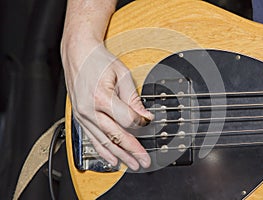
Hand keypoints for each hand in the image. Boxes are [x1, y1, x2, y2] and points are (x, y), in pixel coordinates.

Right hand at [61, 41, 153, 170]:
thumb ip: (133, 98)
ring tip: (132, 164)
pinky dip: (103, 151)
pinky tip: (112, 159)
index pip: (127, 119)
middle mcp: (90, 109)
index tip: (149, 122)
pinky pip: (92, 139)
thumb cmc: (98, 61)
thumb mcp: (122, 74)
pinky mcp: (80, 117)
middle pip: (116, 135)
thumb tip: (144, 115)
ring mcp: (83, 115)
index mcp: (102, 96)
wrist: (78, 54)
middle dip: (133, 150)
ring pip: (104, 141)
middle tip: (144, 161)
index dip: (141, 123)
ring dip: (120, 155)